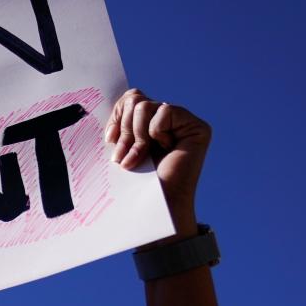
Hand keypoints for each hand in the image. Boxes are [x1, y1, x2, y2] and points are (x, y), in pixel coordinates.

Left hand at [105, 88, 211, 240]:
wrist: (152, 206)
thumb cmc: (134, 184)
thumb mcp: (121, 148)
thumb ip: (122, 125)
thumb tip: (120, 102)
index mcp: (149, 123)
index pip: (130, 99)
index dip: (117, 116)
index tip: (109, 141)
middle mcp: (167, 120)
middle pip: (135, 99)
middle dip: (124, 130)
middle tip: (123, 156)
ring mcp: (183, 122)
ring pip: (144, 105)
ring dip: (135, 136)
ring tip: (139, 158)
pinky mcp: (197, 127)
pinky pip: (163, 112)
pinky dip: (155, 132)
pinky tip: (164, 150)